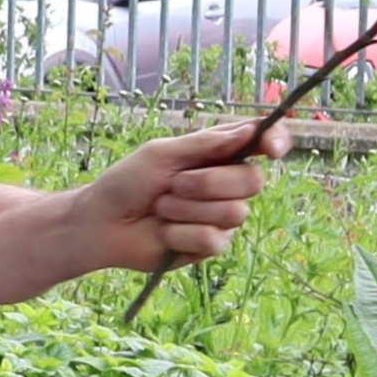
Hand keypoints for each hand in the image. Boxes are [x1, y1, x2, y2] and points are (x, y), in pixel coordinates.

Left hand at [76, 120, 269, 273]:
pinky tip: (163, 233)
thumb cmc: (127, 182)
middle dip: (209, 183)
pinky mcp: (210, 245)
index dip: (275, 142)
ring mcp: (221, 216)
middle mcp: (226, 184)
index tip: (271, 149)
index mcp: (218, 154)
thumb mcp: (161, 154)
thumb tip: (249, 131)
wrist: (101, 224)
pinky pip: (213, 239)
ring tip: (162, 208)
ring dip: (188, 209)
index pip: (261, 143)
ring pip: (234, 213)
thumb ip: (204, 143)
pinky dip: (181, 234)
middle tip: (173, 184)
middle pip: (253, 181)